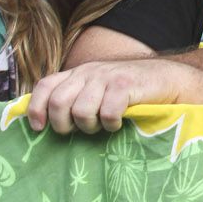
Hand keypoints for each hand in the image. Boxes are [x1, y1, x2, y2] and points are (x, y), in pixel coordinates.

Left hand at [28, 59, 185, 133]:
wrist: (166, 79)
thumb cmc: (129, 91)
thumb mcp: (97, 89)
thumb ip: (74, 97)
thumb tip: (45, 119)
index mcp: (78, 73)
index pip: (45, 86)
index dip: (36, 108)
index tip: (40, 128)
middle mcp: (89, 71)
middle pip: (59, 102)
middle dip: (64, 124)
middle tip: (79, 130)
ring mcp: (107, 77)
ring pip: (81, 111)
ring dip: (90, 126)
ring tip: (101, 125)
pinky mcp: (125, 85)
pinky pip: (107, 113)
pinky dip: (111, 124)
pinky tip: (118, 122)